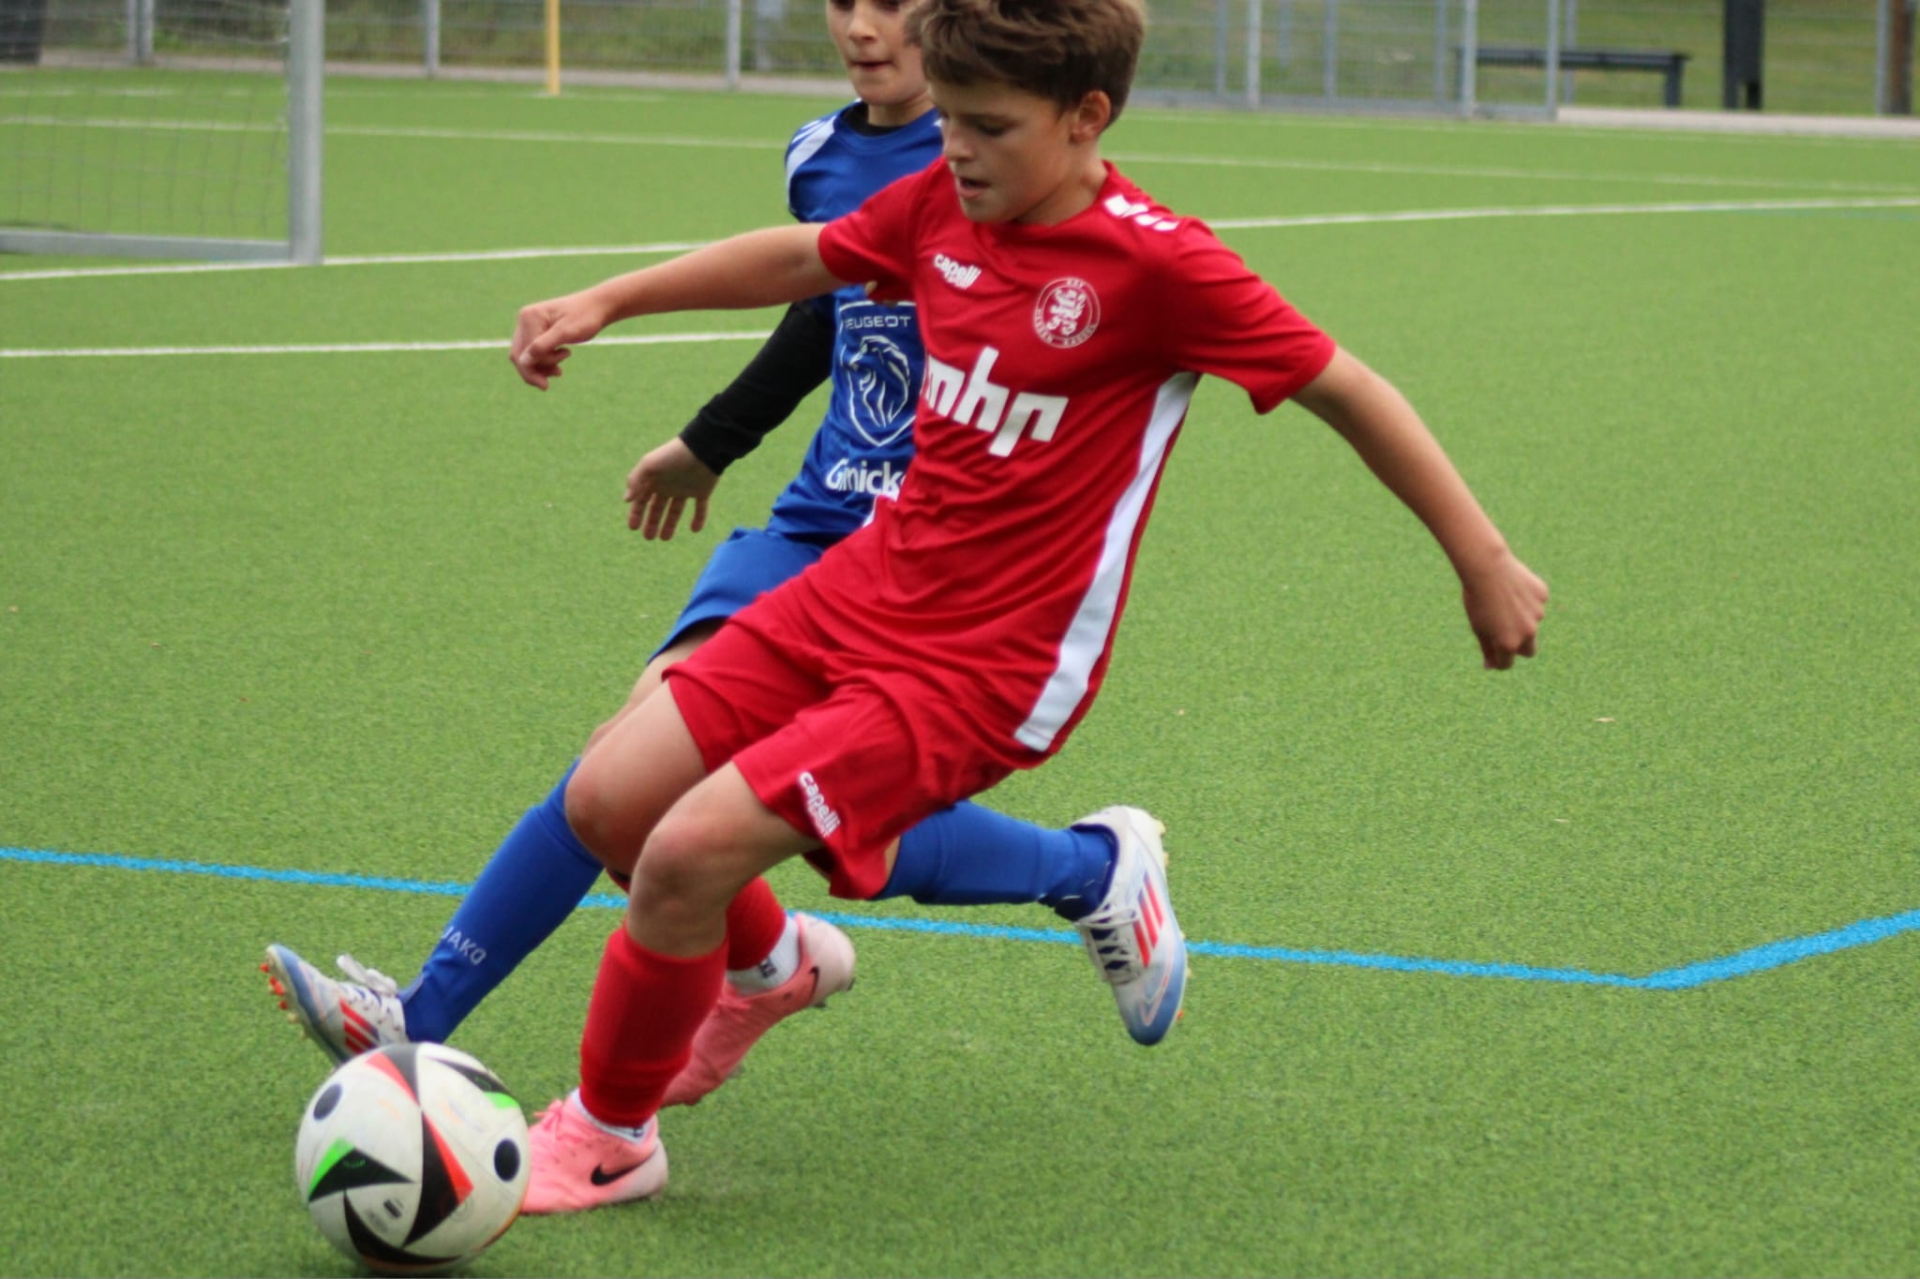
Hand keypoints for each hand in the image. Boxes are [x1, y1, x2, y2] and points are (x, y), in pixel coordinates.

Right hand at [509, 291, 610, 389]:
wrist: (597, 308)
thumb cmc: (585, 318)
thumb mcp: (566, 333)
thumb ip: (543, 346)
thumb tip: (523, 361)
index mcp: (529, 317)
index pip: (522, 352)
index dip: (531, 371)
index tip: (549, 382)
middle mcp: (525, 319)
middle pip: (519, 355)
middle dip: (534, 371)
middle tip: (547, 385)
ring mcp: (530, 325)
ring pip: (526, 356)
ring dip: (540, 368)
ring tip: (559, 371)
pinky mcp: (537, 331)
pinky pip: (533, 353)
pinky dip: (543, 362)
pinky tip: (557, 367)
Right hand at [625, 437, 718, 539]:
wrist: (702, 449)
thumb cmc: (672, 456)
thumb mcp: (649, 465)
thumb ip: (635, 480)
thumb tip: (626, 499)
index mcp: (654, 480)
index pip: (641, 500)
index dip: (636, 513)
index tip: (633, 528)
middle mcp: (668, 485)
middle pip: (657, 508)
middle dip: (651, 522)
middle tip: (648, 538)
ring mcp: (685, 489)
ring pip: (675, 511)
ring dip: (669, 524)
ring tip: (664, 538)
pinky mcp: (702, 491)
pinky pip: (700, 508)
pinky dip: (699, 519)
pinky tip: (694, 530)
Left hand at [1460, 550, 1547, 670]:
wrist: (1486, 568)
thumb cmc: (1476, 599)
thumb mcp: (1478, 627)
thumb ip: (1487, 648)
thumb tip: (1490, 666)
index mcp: (1508, 645)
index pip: (1507, 663)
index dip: (1498, 659)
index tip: (1492, 651)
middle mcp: (1527, 633)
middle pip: (1528, 650)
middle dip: (1519, 646)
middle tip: (1505, 630)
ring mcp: (1538, 614)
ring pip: (1532, 623)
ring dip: (1521, 617)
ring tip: (1503, 599)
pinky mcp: (1543, 596)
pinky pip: (1536, 603)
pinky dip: (1528, 599)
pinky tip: (1514, 586)